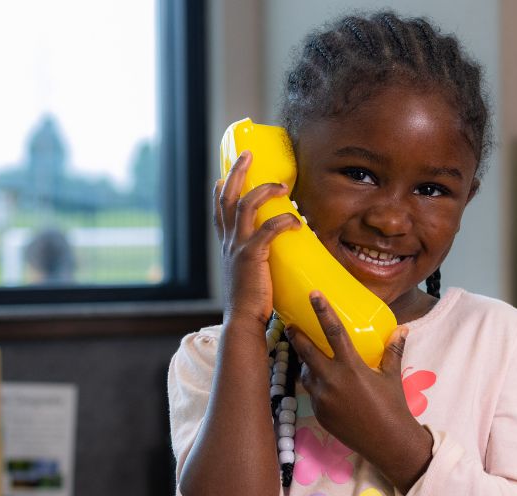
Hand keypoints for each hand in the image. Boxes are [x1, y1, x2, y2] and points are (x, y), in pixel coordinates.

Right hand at [215, 151, 299, 329]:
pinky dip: (284, 221)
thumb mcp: (249, 274)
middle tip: (247, 153)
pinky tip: (298, 222)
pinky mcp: (252, 256)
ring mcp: (238, 247)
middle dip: (237, 172)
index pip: (219, 210)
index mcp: (226, 245)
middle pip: (227, 197)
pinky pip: (269, 228)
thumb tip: (283, 252)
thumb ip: (260, 260)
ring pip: (246, 205)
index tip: (226, 173)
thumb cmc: (252, 302)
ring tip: (282, 184)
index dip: (221, 189)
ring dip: (264, 189)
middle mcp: (228, 242)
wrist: (243, 320)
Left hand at [288, 291, 433, 491]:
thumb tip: (402, 330)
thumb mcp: (392, 376)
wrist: (388, 443)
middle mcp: (332, 381)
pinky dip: (315, 384)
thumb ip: (392, 351)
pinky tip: (323, 382)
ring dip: (307, 364)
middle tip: (290, 324)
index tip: (313, 294)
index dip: (322, 311)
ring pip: (306, 374)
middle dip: (296, 336)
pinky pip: (312, 393)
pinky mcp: (319, 414)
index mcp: (351, 367)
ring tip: (310, 356)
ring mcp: (323, 399)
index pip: (333, 332)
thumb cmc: (393, 407)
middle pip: (306, 351)